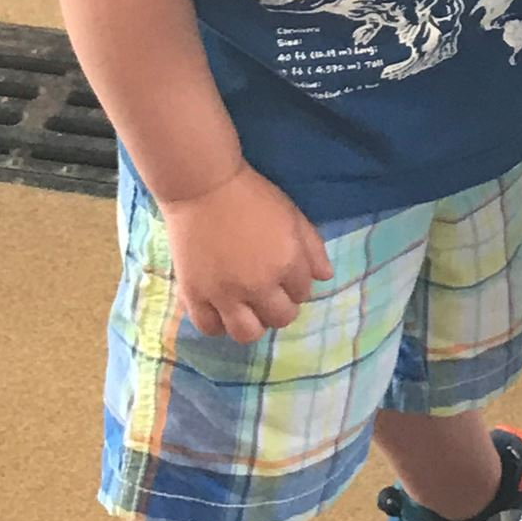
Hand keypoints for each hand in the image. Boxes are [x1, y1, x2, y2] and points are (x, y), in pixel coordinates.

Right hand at [161, 164, 334, 342]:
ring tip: (247, 308)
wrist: (203, 187)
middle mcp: (259, 285)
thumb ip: (312, 247)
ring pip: (247, 334)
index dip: (296, 285)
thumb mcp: (292, 214)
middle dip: (280, 307)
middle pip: (280, 318)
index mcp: (287, 262)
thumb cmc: (251, 195)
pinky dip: (218, 325)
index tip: (284, 274)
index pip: (303, 293)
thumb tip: (326, 277)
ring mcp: (225, 293)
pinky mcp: (195, 295)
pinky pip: (210, 328)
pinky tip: (221, 311)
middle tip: (268, 293)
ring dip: (253, 324)